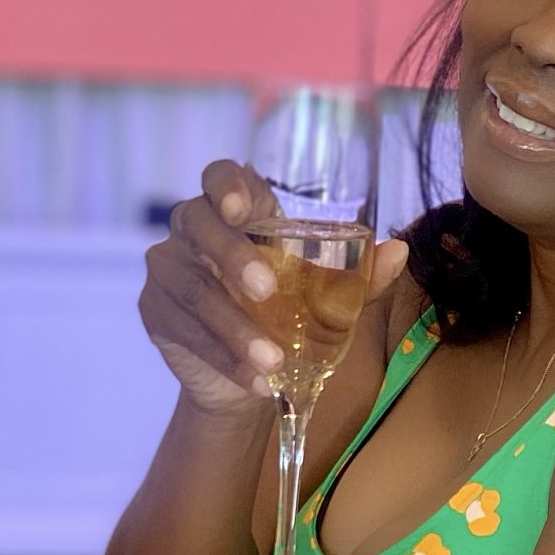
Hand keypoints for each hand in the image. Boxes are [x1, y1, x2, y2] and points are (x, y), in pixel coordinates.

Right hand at [139, 158, 408, 419]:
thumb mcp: (326, 297)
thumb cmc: (288, 316)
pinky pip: (185, 329)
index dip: (225, 184)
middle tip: (266, 291)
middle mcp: (194, 230)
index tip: (241, 209)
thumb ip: (360, 276)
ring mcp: (169, 268)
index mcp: (238, 211)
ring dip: (233, 327)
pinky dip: (223, 357)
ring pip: (193, 288)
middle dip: (232, 256)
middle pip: (199, 224)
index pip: (220, 175)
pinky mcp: (155, 310)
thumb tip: (399, 251)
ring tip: (272, 360)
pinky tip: (255, 379)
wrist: (249, 375)